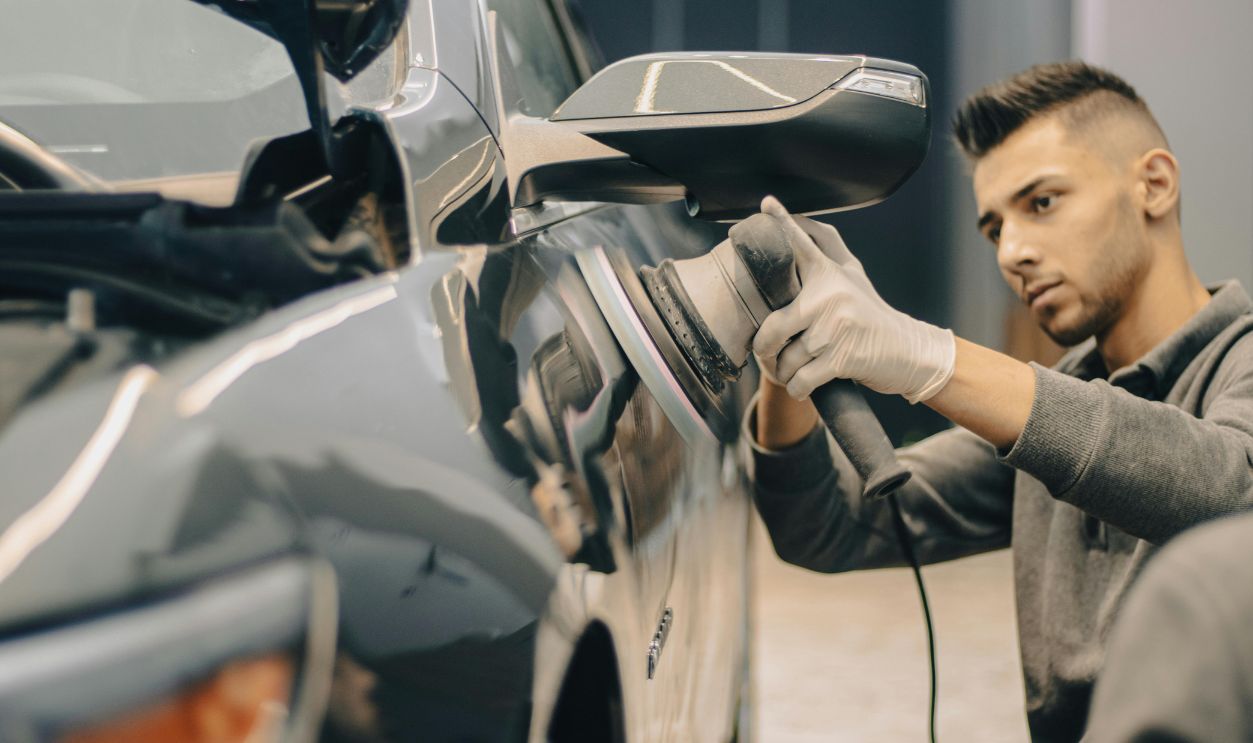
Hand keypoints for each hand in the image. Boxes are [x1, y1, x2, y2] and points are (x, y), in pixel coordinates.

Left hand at [752, 196, 955, 402]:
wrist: (909, 351)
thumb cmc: (870, 313)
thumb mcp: (852, 277)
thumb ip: (824, 254)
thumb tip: (796, 222)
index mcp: (830, 274)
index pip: (801, 244)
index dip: (782, 223)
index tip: (767, 204)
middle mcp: (831, 295)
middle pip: (772, 328)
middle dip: (765, 349)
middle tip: (768, 353)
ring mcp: (837, 326)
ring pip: (785, 359)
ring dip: (783, 372)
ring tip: (791, 369)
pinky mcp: (842, 357)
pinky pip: (801, 379)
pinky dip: (797, 388)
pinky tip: (802, 384)